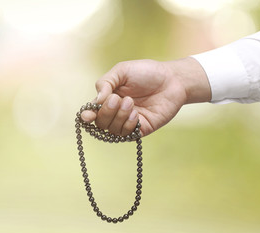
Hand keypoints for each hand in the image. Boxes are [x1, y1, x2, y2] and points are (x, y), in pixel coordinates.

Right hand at [81, 57, 210, 136]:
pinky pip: (126, 134)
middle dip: (106, 112)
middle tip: (118, 99)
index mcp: (109, 98)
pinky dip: (128, 124)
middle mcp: (116, 112)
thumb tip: (96, 101)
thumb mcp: (122, 71)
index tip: (87, 116)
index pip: (93, 112)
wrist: (172, 80)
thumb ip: (105, 83)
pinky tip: (136, 113)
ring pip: (112, 130)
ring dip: (119, 116)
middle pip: (100, 123)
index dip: (87, 116)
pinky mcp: (140, 129)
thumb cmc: (147, 72)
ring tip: (131, 102)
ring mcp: (128, 122)